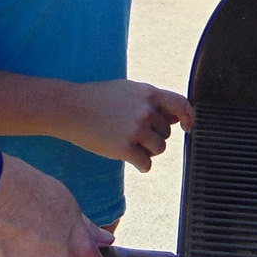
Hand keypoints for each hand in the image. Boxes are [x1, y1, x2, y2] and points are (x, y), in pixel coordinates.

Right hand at [58, 80, 193, 172]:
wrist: (69, 108)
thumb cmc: (98, 98)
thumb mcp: (128, 90)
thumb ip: (152, 101)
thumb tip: (175, 119)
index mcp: (148, 93)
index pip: (181, 104)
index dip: (188, 117)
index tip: (186, 127)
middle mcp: (145, 111)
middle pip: (167, 133)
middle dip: (155, 137)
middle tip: (133, 134)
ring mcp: (135, 129)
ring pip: (159, 149)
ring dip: (149, 151)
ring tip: (130, 145)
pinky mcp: (124, 148)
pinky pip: (146, 164)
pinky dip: (142, 165)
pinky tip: (131, 160)